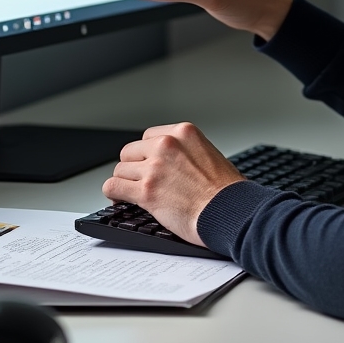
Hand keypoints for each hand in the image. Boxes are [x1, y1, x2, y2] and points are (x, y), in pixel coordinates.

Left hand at [101, 122, 244, 245]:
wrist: (230, 210)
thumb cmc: (226, 190)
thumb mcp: (208, 153)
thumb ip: (186, 151)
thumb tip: (171, 162)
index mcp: (183, 132)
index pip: (148, 136)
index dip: (146, 153)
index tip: (147, 165)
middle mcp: (166, 145)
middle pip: (130, 151)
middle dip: (134, 167)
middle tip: (140, 181)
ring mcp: (154, 167)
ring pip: (120, 170)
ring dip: (125, 182)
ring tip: (131, 193)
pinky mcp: (146, 191)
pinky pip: (113, 186)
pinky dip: (114, 195)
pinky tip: (119, 200)